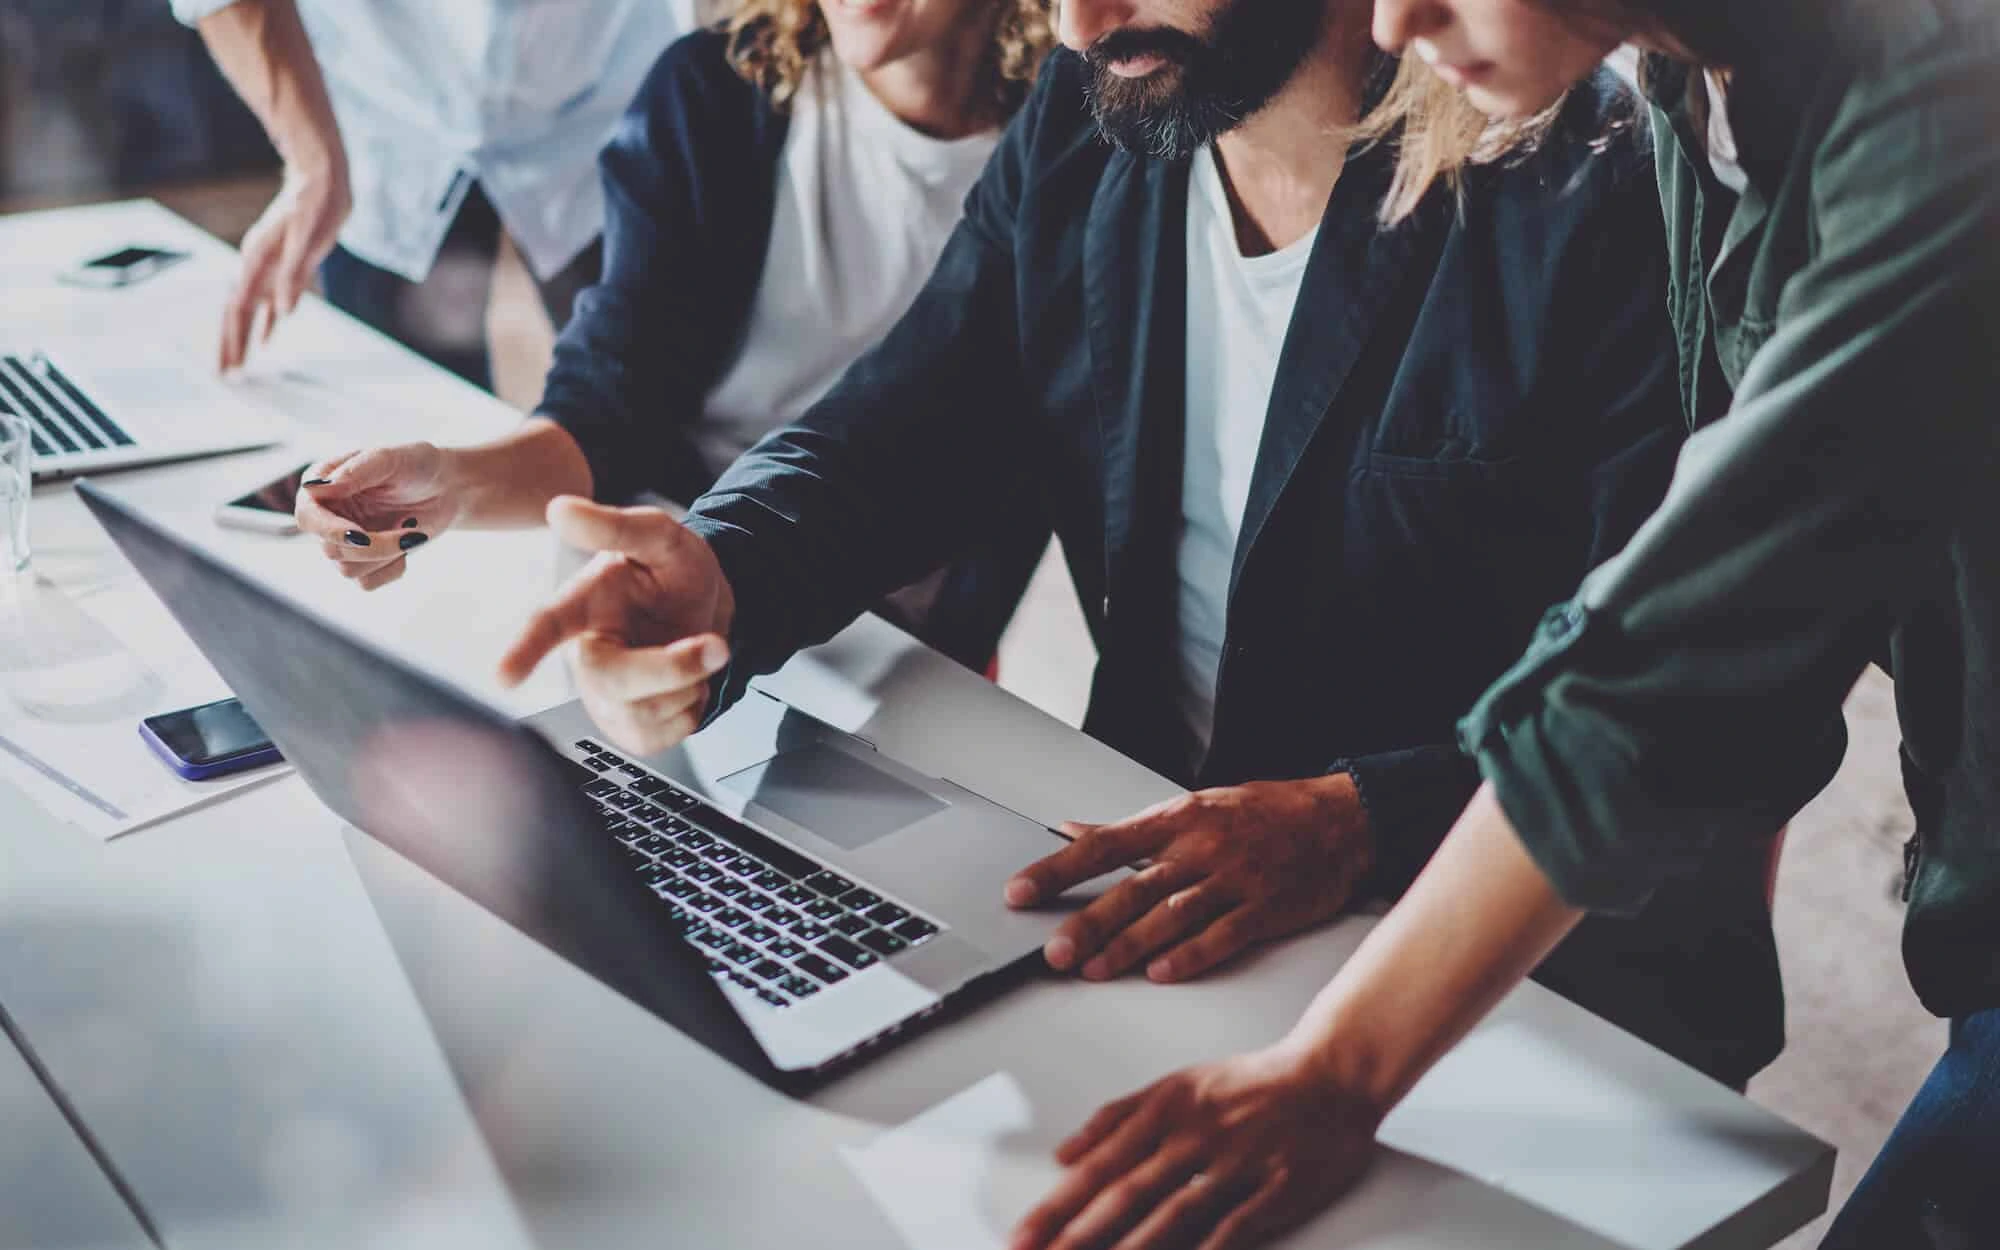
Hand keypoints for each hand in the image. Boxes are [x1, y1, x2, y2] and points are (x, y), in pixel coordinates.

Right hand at [220, 156, 349, 371]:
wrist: (321, 180)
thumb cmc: (317, 205)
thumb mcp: (310, 239)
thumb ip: (295, 275)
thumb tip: (283, 312)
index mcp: (258, 260)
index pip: (239, 308)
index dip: (233, 338)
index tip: (229, 365)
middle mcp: (257, 265)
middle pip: (237, 312)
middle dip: (230, 344)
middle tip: (225, 374)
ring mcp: (268, 266)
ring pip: (249, 309)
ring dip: (243, 336)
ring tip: (239, 363)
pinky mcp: (283, 267)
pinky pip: (268, 300)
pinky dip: (265, 321)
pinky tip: (265, 338)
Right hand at [296, 443, 462, 591]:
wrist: (446, 487)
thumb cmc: (416, 465)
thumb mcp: (390, 458)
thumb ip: (356, 471)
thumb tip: (314, 488)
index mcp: (322, 485)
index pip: (308, 516)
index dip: (330, 530)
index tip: (361, 535)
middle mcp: (327, 515)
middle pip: (331, 550)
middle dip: (374, 546)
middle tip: (410, 530)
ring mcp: (344, 540)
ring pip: (348, 569)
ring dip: (387, 554)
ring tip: (411, 529)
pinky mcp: (364, 560)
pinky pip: (367, 582)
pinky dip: (393, 569)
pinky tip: (407, 545)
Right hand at [496, 497, 734, 754]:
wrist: (710, 610)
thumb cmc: (675, 574)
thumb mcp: (660, 538)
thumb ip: (616, 525)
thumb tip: (561, 510)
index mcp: (583, 605)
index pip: (547, 626)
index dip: (524, 650)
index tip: (504, 676)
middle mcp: (588, 655)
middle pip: (611, 679)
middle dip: (671, 666)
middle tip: (715, 645)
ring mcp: (606, 698)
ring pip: (643, 712)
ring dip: (689, 682)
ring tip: (691, 652)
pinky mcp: (631, 729)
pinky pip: (667, 734)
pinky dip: (693, 707)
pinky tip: (685, 683)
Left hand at [1004, 776, 1371, 982]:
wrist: (1342, 820)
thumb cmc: (1264, 813)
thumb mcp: (1195, 807)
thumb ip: (1131, 829)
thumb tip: (1070, 830)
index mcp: (1177, 819)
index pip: (1102, 846)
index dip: (1057, 869)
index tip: (1020, 891)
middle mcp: (1201, 848)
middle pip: (1133, 889)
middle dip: (1089, 923)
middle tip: (1054, 952)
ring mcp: (1234, 880)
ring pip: (1171, 916)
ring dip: (1129, 947)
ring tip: (1094, 971)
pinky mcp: (1265, 910)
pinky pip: (1222, 936)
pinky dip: (1189, 956)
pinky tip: (1160, 973)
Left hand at [1009, 1043, 1378, 1249]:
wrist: (1330, 1075)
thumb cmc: (1249, 1085)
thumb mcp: (1176, 1085)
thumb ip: (1116, 1117)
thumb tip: (1063, 1153)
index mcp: (1166, 1108)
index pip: (1100, 1164)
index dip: (1058, 1204)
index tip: (1023, 1235)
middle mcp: (1195, 1132)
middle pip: (1127, 1191)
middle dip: (1078, 1232)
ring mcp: (1238, 1161)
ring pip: (1174, 1211)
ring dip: (1132, 1248)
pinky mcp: (1279, 1185)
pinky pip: (1236, 1225)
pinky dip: (1207, 1247)